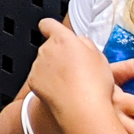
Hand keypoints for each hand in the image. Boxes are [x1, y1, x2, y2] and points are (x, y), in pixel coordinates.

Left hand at [27, 19, 122, 133]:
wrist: (82, 109)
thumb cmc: (94, 84)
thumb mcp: (100, 58)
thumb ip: (85, 44)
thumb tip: (78, 41)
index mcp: (63, 39)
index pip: (48, 24)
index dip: (51, 28)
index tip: (55, 32)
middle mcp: (46, 49)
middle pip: (50, 47)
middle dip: (60, 54)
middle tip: (76, 68)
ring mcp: (37, 65)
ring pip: (45, 63)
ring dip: (54, 69)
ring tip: (72, 83)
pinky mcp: (33, 80)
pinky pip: (40, 78)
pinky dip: (48, 83)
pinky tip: (62, 91)